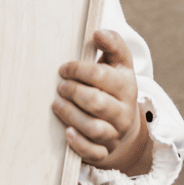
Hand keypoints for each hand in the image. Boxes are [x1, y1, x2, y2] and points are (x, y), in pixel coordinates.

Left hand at [53, 29, 152, 175]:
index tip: (63, 68)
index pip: (102, 75)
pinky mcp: (105, 151)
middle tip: (60, 86)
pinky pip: (93, 152)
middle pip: (97, 102)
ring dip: (71, 115)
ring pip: (94, 128)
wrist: (125, 125)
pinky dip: (79, 143)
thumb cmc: (113, 87)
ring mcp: (115, 133)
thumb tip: (98, 32)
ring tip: (56, 105)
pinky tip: (67, 132)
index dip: (78, 69)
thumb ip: (112, 44)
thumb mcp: (118, 64)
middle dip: (73, 92)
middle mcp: (124, 111)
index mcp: (126, 85)